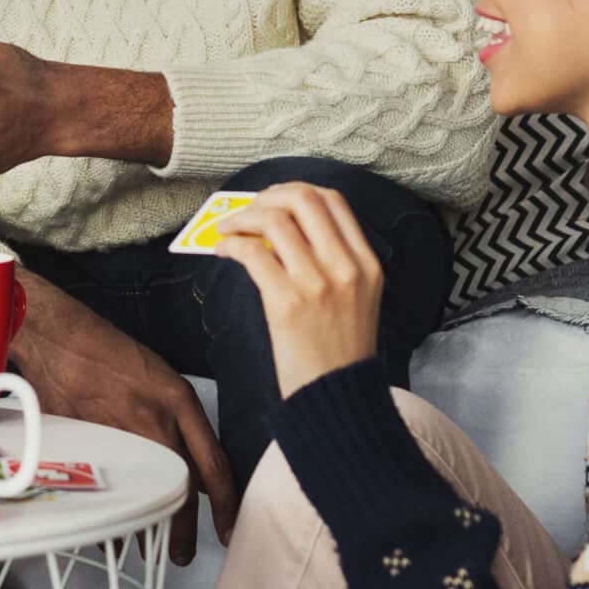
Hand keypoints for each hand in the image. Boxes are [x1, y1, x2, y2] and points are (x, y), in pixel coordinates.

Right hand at [13, 271, 236, 565]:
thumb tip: (196, 472)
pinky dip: (109, 508)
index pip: (214, 463)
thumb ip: (178, 424)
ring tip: (146, 547)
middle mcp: (154, 418)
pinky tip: (109, 524)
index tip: (229, 531)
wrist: (56, 335)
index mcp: (177, 401)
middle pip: (181, 486)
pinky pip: (104, 485)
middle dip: (183, 529)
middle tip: (182, 554)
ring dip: (146, 525)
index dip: (226, 503)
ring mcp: (118, 431)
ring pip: (143, 491)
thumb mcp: (157, 379)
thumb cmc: (107, 352)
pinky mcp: (86, 439)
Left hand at [214, 183, 382, 397]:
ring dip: (241, 219)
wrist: (337, 397)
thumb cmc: (339, 350)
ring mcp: (318, 283)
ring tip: (226, 230)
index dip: (296, 191)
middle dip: (267, 197)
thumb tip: (283, 227)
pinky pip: (251, 253)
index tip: (273, 200)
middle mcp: (346, 267)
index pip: (334, 201)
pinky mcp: (287, 302)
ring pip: (274, 220)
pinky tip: (222, 251)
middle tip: (246, 210)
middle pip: (303, 200)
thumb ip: (334, 260)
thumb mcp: (357, 298)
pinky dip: (229, 244)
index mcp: (367, 263)